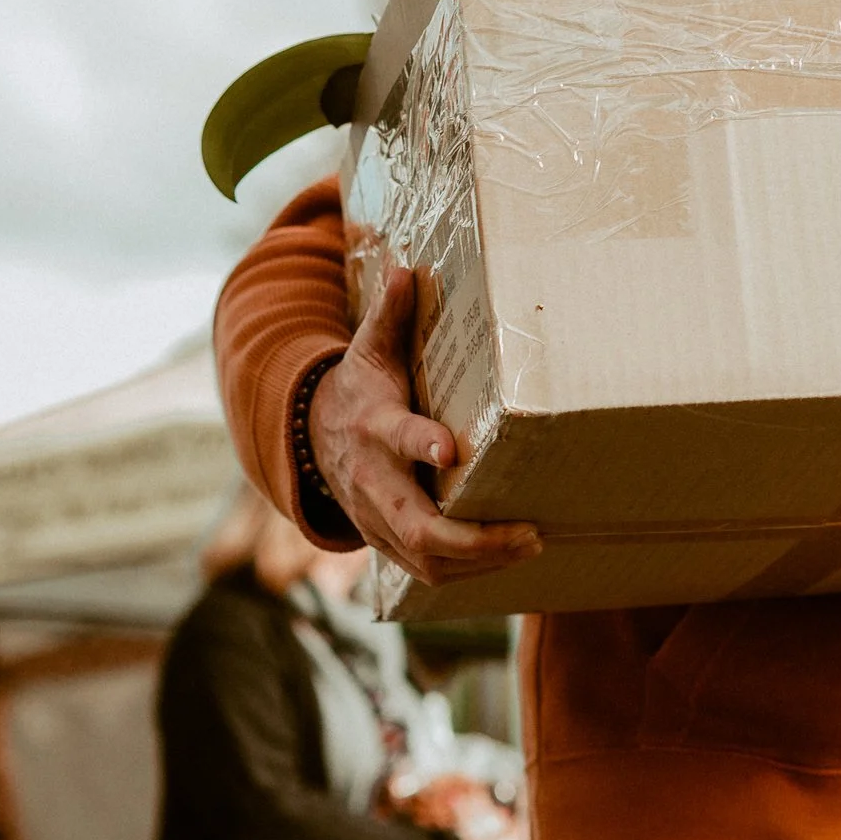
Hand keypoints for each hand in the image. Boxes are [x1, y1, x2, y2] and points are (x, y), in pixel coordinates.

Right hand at [308, 266, 541, 585]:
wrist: (310, 440)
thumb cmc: (357, 389)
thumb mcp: (366, 348)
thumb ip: (390, 315)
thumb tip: (405, 267)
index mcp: (373, 426)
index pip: (396, 438)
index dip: (419, 444)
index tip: (450, 450)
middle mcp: (373, 481)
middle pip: (418, 525)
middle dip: (475, 538)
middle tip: (529, 532)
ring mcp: (376, 520)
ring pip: (426, 559)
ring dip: (481, 560)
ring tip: (530, 544)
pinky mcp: (385, 543)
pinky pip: (426, 571)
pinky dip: (469, 572)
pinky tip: (508, 560)